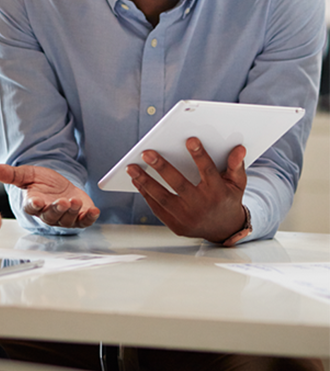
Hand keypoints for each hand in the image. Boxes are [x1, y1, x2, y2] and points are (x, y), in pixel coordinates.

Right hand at [0, 163, 99, 228]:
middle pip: (51, 216)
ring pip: (67, 219)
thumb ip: (11, 174)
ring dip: (72, 212)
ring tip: (75, 201)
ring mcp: (64, 217)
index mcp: (33, 203)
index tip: (37, 201)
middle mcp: (48, 213)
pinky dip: (89, 218)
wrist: (60, 186)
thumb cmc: (42, 182)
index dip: (35, 205)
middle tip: (62, 202)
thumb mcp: (27, 174)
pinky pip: (83, 222)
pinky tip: (93, 211)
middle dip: (57, 209)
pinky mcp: (78, 218)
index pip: (32, 207)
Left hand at [127, 137, 247, 243]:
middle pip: (179, 184)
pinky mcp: (176, 226)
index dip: (200, 155)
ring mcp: (188, 218)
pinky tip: (137, 181)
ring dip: (145, 182)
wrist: (224, 230)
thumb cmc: (227, 199)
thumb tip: (239, 148)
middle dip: (162, 167)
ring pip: (163, 198)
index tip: (190, 140)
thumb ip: (236, 165)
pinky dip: (146, 194)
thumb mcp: (237, 184)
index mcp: (218, 193)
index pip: (208, 172)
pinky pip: (158, 208)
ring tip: (131, 168)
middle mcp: (202, 207)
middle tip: (146, 153)